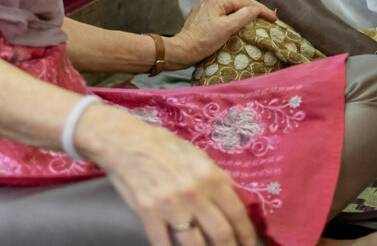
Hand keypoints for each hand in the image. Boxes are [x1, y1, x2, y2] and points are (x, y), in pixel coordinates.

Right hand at [95, 109, 258, 245]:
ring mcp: (171, 206)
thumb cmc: (163, 146)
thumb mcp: (197, 155)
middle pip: (221, 234)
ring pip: (195, 245)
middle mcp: (194, 193)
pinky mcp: (148, 215)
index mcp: (210, 176)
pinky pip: (164, 245)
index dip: (247, 233)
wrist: (126, 142)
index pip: (237, 212)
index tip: (250, 244)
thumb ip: (216, 176)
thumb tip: (236, 196)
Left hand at [169, 0, 276, 67]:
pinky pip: (222, 13)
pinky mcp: (202, 16)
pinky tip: (239, 22)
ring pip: (230, 8)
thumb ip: (243, 16)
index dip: (261, 10)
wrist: (182, 50)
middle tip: (269, 18)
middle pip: (238, 3)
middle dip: (254, 10)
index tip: (274, 18)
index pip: (245, 2)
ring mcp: (205, 7)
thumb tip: (255, 10)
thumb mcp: (227, 28)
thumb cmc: (204, 41)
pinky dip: (233, 17)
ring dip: (244, 13)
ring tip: (257, 20)